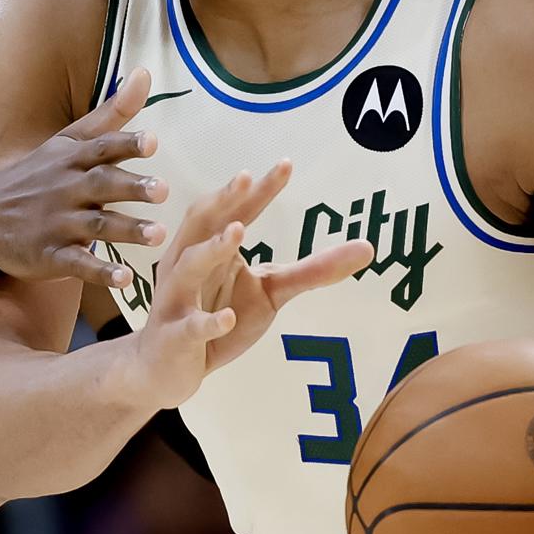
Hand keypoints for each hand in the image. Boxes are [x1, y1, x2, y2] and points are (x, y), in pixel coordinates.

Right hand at [0, 68, 167, 287]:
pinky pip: (78, 265)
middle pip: (101, 186)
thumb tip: (145, 73)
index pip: (101, 148)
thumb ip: (111, 113)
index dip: (125, 144)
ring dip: (126, 231)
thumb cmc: (37, 174)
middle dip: (131, 187)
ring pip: (95, 227)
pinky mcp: (50, 257)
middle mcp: (65, 190)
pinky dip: (100, 272)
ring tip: (157, 235)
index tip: (152, 141)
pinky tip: (125, 280)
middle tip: (162, 190)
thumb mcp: (68, 141)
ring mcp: (56, 224)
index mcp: (71, 160)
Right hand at [129, 161, 373, 409]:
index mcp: (211, 246)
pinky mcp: (174, 337)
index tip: (286, 164)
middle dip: (223, 200)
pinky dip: (207, 322)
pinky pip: (189, 327)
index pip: (236, 210)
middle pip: (201, 223)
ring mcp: (177, 300)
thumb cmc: (218, 317)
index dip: (258, 189)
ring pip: (188, 267)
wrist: (164, 369)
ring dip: (211, 249)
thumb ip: (313, 270)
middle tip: (245, 178)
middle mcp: (187, 263)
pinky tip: (227, 318)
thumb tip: (368, 247)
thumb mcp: (271, 292)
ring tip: (238, 232)